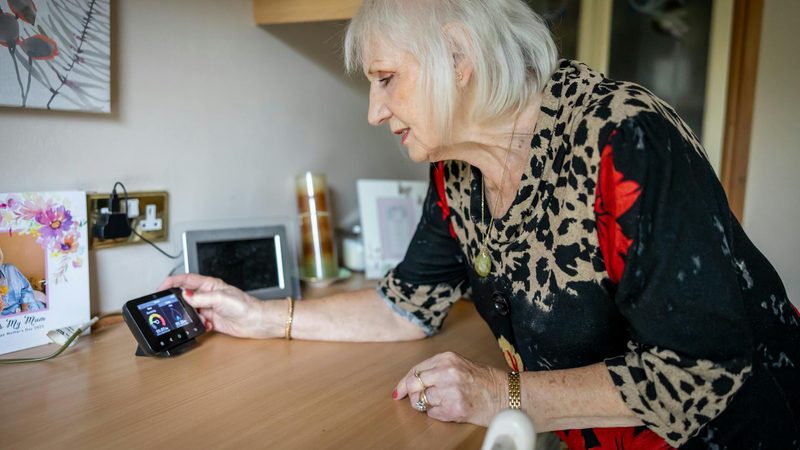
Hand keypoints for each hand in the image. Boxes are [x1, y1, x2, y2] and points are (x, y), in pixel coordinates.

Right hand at [158, 273, 277, 338]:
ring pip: (190, 311)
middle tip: (173, 309)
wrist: (255, 321)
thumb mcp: (220, 298)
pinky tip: (207, 325)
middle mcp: (208, 295)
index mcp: (210, 285)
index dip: (172, 281)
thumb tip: (185, 295)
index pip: (186, 280)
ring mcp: (209, 308)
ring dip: (190, 316)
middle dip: (179, 303)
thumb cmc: (244, 305)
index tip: (160, 287)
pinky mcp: (211, 320)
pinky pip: (197, 322)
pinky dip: (198, 325)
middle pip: (185, 296)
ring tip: (197, 318)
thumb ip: (201, 297)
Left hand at [393, 351, 504, 425]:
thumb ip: (436, 369)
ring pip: (422, 400)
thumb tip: (410, 381)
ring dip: (427, 404)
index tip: (398, 391)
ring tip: (444, 402)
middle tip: (418, 399)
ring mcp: (450, 391)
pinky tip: (451, 409)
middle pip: (414, 385)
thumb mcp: (459, 364)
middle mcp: (446, 372)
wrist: (507, 395)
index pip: (415, 370)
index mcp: (447, 358)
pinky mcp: (454, 409)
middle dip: (412, 394)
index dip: (404, 382)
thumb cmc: (485, 381)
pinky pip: (432, 413)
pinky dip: (438, 414)